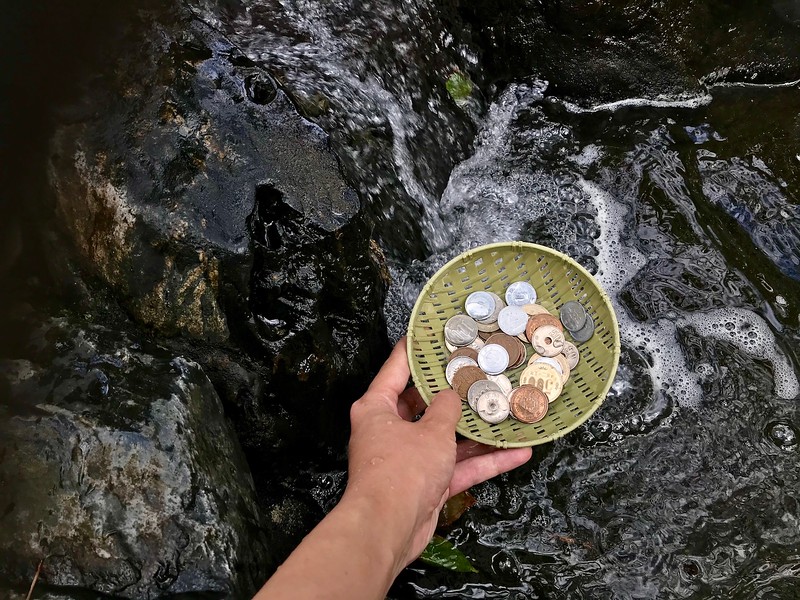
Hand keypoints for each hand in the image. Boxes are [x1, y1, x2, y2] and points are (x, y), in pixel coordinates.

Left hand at [344, 336, 531, 573]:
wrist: (390, 529)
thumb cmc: (402, 470)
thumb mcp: (432, 430)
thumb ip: (447, 408)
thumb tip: (454, 395)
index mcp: (377, 407)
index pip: (397, 367)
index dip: (418, 348)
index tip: (437, 330)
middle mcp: (389, 429)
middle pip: (425, 402)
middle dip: (455, 391)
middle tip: (481, 369)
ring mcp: (409, 457)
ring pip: (446, 436)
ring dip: (476, 429)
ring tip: (506, 408)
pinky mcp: (426, 483)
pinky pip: (458, 466)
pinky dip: (484, 461)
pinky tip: (517, 452)